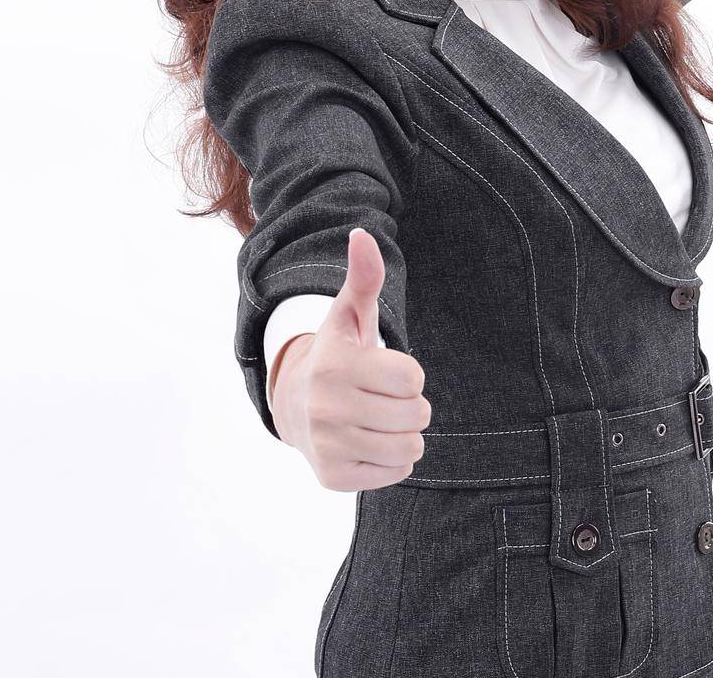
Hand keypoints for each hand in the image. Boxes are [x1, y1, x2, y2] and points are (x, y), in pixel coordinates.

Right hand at [270, 227, 431, 490]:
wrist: (296, 405)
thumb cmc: (338, 353)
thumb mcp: (351, 314)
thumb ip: (364, 277)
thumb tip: (363, 235)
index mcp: (334, 365)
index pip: (413, 378)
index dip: (409, 373)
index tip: (386, 369)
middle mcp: (326, 408)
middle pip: (416, 415)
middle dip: (411, 405)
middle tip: (385, 396)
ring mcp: (328, 446)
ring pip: (410, 447)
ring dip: (405, 433)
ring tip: (381, 418)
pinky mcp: (334, 478)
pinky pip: (396, 473)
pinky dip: (392, 460)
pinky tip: (370, 441)